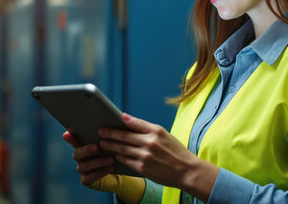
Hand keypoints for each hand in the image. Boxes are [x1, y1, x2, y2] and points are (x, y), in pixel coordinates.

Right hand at [61, 131, 115, 187]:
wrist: (115, 174)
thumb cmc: (111, 154)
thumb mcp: (110, 143)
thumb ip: (107, 134)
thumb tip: (116, 118)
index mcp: (82, 145)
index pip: (72, 139)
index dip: (69, 137)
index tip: (67, 133)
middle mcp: (79, 157)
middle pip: (77, 154)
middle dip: (86, 150)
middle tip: (97, 147)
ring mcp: (82, 169)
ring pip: (84, 166)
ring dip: (98, 162)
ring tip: (111, 159)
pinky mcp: (86, 180)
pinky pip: (90, 177)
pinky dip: (101, 172)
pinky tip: (110, 168)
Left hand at [98, 113, 218, 201]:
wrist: (187, 171)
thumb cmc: (176, 152)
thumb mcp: (165, 135)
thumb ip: (148, 129)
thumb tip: (130, 122)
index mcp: (156, 131)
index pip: (135, 123)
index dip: (122, 120)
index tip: (112, 118)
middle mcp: (150, 142)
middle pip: (124, 136)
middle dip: (110, 133)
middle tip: (100, 131)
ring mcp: (145, 156)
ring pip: (122, 149)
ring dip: (111, 145)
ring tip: (103, 143)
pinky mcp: (142, 168)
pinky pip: (126, 161)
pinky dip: (119, 157)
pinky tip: (115, 155)